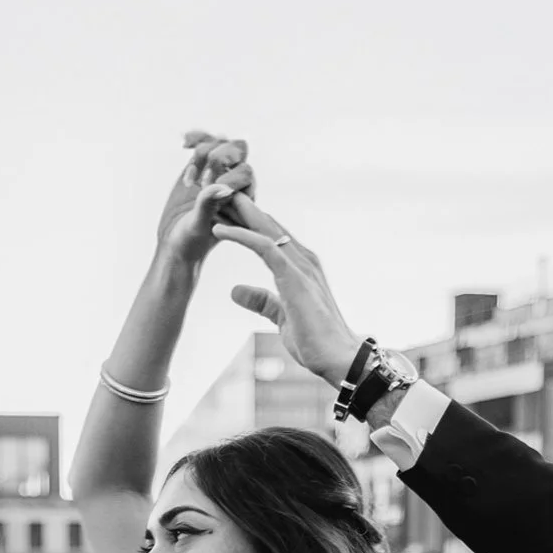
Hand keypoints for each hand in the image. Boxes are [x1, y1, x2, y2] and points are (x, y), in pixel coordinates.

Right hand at [155, 130, 255, 271]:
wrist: (175, 241)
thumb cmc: (191, 241)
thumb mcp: (198, 226)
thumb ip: (207, 205)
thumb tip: (222, 187)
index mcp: (245, 200)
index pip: (246, 173)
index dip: (227, 175)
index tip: (206, 190)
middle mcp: (236, 183)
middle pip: (239, 149)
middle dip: (219, 157)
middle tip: (201, 180)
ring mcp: (218, 172)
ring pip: (221, 142)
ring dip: (203, 152)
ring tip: (188, 182)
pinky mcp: (201, 166)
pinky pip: (204, 140)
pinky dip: (195, 138)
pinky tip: (184, 145)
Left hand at [212, 194, 360, 387]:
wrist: (340, 360)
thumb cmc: (316, 342)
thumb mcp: (281, 318)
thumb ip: (261, 301)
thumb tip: (235, 290)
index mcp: (301, 266)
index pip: (271, 235)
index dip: (247, 221)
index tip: (224, 211)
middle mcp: (303, 259)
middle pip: (267, 224)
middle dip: (241, 208)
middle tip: (215, 192)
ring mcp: (301, 265)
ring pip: (264, 228)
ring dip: (237, 213)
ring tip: (213, 199)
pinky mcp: (294, 277)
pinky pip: (263, 246)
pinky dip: (240, 235)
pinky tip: (219, 230)